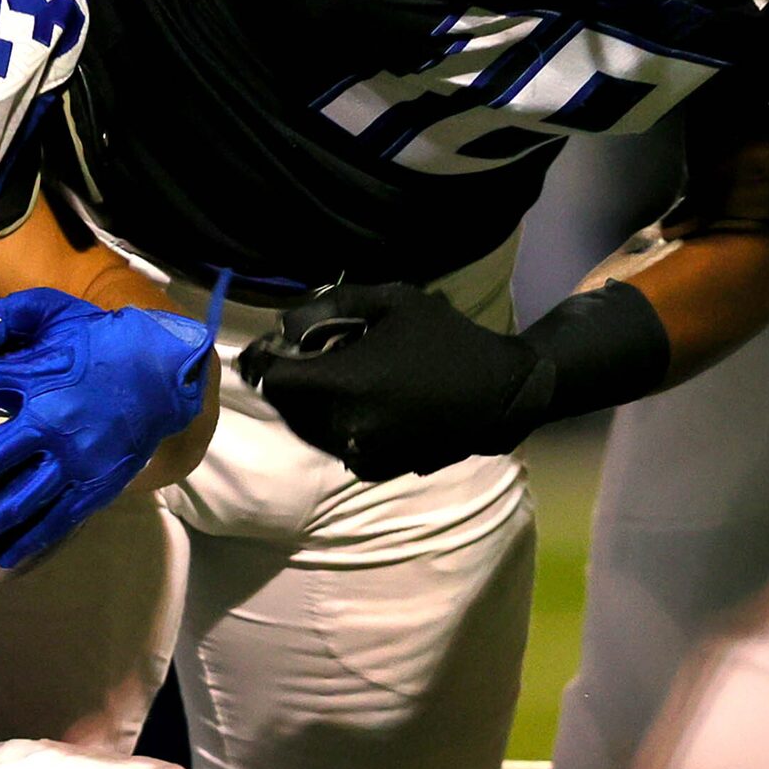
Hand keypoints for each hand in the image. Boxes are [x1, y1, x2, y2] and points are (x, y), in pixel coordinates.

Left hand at [0, 287, 211, 568]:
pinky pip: (58, 518)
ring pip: (21, 498)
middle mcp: (51, 422)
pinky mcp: (94, 484)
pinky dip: (31, 539)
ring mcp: (74, 459)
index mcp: (37, 375)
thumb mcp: (51, 311)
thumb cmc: (98, 339)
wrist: (165, 373)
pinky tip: (3, 554)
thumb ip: (0, 319)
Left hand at [239, 283, 549, 478]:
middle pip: (289, 407)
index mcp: (344, 384)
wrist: (501, 391)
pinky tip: (364, 400)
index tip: (273, 347)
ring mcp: (362, 453)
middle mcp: (346, 426)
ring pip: (310, 429)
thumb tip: (285, 326)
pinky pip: (337, 443)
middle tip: (313, 354)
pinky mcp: (377, 469)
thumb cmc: (445, 337)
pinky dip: (338, 423)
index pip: (275, 380)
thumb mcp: (391, 300)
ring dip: (313, 404)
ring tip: (344, 375)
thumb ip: (329, 305)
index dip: (268, 361)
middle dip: (292, 381)